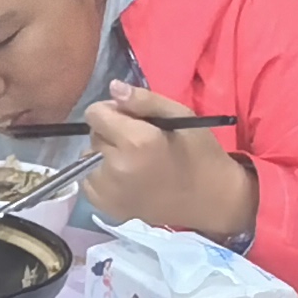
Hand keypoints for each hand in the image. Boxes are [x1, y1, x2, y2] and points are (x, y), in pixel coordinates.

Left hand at [76, 88, 257, 239]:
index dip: (112, 111)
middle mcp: (117, 168)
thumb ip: (144, 100)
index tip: (130, 118)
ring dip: (103, 155)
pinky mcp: (108, 209)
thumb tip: (112, 88)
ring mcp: (110, 193)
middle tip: (136, 141)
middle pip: (92, 136)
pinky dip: (100, 177)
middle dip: (109, 133)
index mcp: (137, 142)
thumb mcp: (180, 115)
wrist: (210, 200)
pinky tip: (124, 178)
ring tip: (131, 161)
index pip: (95, 114)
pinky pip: (88, 184)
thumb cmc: (199, 153)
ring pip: (87, 159)